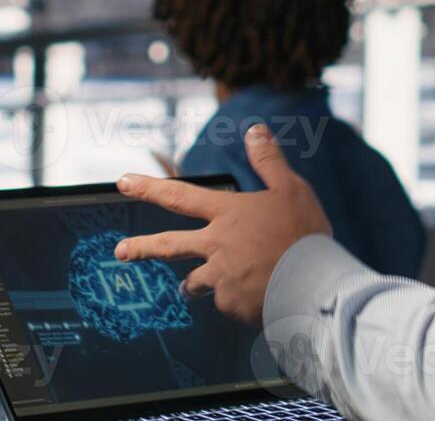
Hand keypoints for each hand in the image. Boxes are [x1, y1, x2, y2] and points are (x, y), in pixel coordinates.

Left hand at [115, 124, 330, 323]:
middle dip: (141, 248)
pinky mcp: (232, 305)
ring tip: (188, 291)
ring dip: (191, 286)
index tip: (122, 183)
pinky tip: (256, 300)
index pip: (179, 195)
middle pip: (170, 245)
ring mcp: (221, 277)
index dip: (148, 187)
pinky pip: (228, 302)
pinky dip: (238, 301)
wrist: (314, 285)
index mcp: (227, 213)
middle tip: (120, 251)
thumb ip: (268, 161)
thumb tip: (255, 130)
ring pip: (195, 282)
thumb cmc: (304, 234)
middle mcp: (216, 245)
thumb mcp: (291, 188)